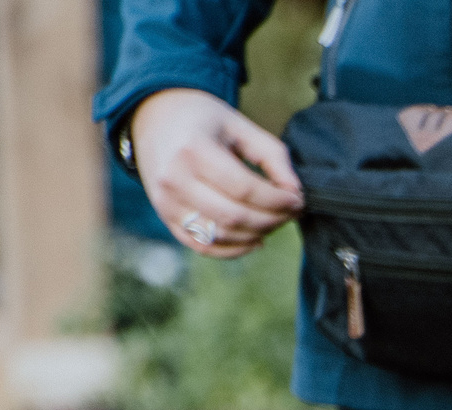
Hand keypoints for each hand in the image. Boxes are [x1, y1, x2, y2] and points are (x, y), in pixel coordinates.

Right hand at [129, 88, 303, 256]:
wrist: (154, 118)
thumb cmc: (204, 121)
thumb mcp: (240, 125)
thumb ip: (273, 156)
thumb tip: (296, 193)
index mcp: (193, 150)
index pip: (245, 189)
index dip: (278, 200)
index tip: (298, 199)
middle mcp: (174, 178)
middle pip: (234, 216)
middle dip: (273, 219)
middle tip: (291, 212)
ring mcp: (166, 201)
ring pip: (221, 235)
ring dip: (257, 234)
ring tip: (275, 220)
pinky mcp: (166, 217)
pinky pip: (203, 246)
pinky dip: (234, 249)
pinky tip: (255, 238)